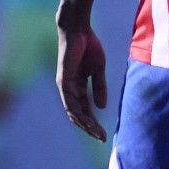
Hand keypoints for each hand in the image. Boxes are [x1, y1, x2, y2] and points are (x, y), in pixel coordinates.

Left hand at [56, 23, 108, 141]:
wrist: (78, 30)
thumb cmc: (89, 46)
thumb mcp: (98, 70)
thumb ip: (99, 87)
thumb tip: (101, 107)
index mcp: (78, 86)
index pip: (85, 109)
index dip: (94, 121)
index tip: (104, 133)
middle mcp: (69, 89)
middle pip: (79, 114)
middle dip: (90, 127)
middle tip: (101, 138)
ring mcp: (65, 86)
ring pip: (73, 111)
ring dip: (85, 123)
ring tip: (96, 133)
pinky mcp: (64, 81)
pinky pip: (70, 101)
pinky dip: (77, 112)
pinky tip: (86, 120)